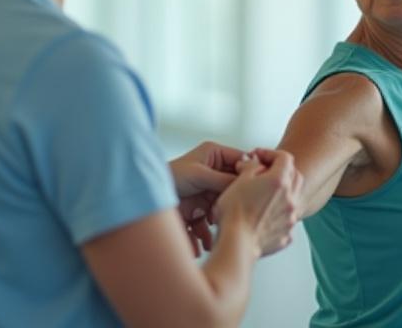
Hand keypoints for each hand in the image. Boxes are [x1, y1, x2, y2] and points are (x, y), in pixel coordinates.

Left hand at [169, 141, 246, 256]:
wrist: (144, 199)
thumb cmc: (169, 177)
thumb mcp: (200, 174)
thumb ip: (225, 180)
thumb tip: (248, 186)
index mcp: (214, 155)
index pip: (242, 162)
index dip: (251, 175)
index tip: (257, 189)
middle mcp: (213, 173)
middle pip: (235, 189)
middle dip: (234, 205)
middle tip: (234, 215)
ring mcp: (207, 193)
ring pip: (225, 209)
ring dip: (220, 223)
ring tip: (213, 235)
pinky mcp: (199, 210)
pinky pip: (210, 223)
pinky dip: (205, 236)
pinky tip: (201, 246)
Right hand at [214, 148, 302, 256]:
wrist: (237, 243)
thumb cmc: (235, 213)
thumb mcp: (239, 180)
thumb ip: (251, 167)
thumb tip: (254, 163)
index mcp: (279, 181)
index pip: (284, 158)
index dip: (270, 154)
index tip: (258, 157)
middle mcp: (290, 198)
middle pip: (295, 175)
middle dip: (282, 170)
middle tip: (265, 172)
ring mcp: (291, 217)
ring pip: (294, 198)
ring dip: (283, 192)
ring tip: (265, 195)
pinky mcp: (287, 234)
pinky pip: (288, 218)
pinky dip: (280, 214)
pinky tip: (266, 215)